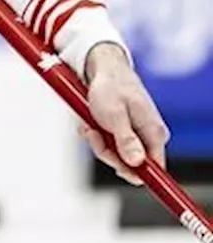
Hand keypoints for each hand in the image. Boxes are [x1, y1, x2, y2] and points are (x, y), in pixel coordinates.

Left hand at [82, 42, 170, 185]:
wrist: (102, 68)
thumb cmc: (110, 88)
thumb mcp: (114, 115)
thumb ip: (126, 140)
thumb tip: (136, 163)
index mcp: (154, 133)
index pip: (154, 168)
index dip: (134, 173)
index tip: (116, 168)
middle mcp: (148, 136)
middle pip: (129, 164)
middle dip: (106, 151)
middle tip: (93, 133)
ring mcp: (136, 134)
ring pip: (114, 154)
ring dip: (97, 141)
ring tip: (89, 124)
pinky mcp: (123, 131)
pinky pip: (107, 143)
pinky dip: (95, 134)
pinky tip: (89, 122)